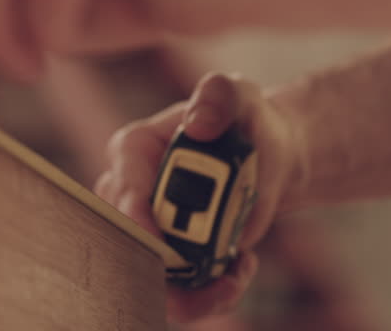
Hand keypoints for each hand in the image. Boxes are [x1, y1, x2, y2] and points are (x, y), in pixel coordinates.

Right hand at [95, 73, 306, 322]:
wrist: (267, 157)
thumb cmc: (244, 119)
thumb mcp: (239, 95)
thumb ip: (218, 97)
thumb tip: (198, 125)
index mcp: (135, 148)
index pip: (123, 181)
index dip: (134, 211)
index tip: (158, 236)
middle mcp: (129, 191)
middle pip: (124, 235)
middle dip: (159, 262)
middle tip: (209, 271)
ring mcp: (147, 228)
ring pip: (146, 274)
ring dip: (188, 291)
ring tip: (233, 278)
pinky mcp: (170, 257)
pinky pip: (177, 291)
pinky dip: (208, 294)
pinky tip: (241, 269)